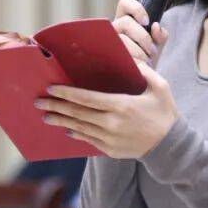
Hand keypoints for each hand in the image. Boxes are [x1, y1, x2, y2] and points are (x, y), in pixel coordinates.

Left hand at [36, 62, 176, 158]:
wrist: (170, 146)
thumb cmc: (164, 113)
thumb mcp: (160, 87)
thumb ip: (145, 71)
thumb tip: (131, 58)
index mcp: (121, 105)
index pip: (87, 98)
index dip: (67, 93)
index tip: (52, 88)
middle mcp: (111, 123)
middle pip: (77, 113)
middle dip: (56, 107)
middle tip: (38, 102)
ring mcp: (109, 139)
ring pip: (79, 128)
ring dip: (61, 121)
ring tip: (45, 116)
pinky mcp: (109, 150)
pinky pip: (88, 140)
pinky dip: (76, 133)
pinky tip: (67, 128)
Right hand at [112, 0, 168, 63]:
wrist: (141, 81)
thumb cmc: (147, 58)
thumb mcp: (157, 44)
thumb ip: (161, 34)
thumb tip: (155, 26)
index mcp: (124, 21)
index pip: (125, 3)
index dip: (136, 8)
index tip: (146, 21)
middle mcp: (114, 29)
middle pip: (125, 22)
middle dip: (143, 37)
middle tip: (152, 51)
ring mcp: (108, 42)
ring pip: (122, 39)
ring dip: (138, 51)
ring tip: (146, 62)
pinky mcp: (107, 58)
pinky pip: (119, 56)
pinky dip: (133, 62)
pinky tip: (139, 68)